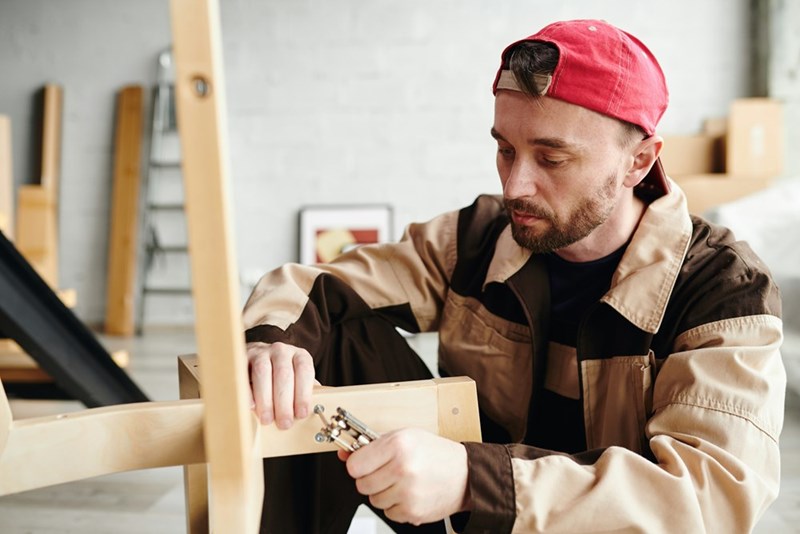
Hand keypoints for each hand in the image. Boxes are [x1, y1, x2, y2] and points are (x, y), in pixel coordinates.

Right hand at [246, 341, 316, 428]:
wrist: (256, 359)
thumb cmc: (281, 377)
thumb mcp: (297, 381)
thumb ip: (306, 393)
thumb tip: (314, 412)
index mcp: (299, 356)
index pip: (304, 371)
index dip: (303, 394)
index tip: (301, 414)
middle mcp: (281, 351)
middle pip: (284, 374)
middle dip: (284, 402)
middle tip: (284, 423)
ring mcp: (260, 352)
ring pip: (262, 372)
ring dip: (265, 399)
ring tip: (267, 419)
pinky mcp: (242, 358)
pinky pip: (243, 372)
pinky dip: (247, 391)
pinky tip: (251, 406)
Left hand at [339, 428, 469, 524]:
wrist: (466, 475)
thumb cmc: (436, 453)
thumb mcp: (405, 437)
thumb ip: (373, 445)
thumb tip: (344, 454)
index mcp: (398, 445)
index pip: (355, 464)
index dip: (357, 464)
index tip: (363, 463)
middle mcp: (402, 468)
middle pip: (361, 484)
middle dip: (371, 479)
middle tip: (387, 472)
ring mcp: (407, 492)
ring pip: (373, 500)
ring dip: (383, 493)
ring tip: (401, 482)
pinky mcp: (412, 511)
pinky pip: (388, 513)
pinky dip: (395, 505)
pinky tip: (409, 494)